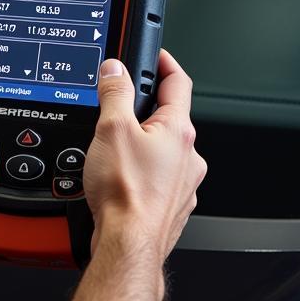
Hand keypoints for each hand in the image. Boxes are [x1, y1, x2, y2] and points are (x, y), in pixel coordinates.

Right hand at [82, 49, 206, 266]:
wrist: (128, 245)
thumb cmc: (127, 194)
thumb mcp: (111, 129)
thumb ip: (114, 93)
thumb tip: (115, 70)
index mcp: (178, 131)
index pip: (178, 82)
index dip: (165, 63)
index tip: (155, 55)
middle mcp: (188, 157)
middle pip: (169, 119)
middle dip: (146, 109)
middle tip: (122, 103)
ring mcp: (183, 184)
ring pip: (163, 152)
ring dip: (142, 144)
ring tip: (114, 148)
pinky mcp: (170, 207)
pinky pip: (157, 179)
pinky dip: (141, 172)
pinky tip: (120, 179)